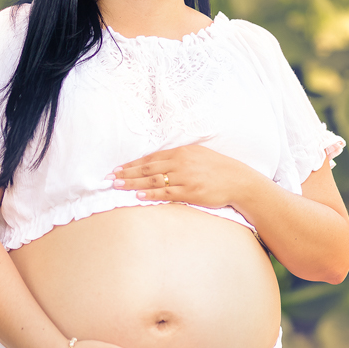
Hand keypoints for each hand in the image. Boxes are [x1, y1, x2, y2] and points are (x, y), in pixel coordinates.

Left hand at [110, 144, 263, 208]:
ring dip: (133, 183)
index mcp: (181, 152)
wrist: (238, 180)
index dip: (132, 164)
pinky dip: (151, 193)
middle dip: (127, 173)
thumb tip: (158, 163)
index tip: (117, 169)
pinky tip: (138, 195)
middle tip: (109, 178)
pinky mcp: (190, 191)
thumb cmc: (217, 169)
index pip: (150, 158)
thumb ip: (178, 158)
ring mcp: (185, 177)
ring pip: (153, 180)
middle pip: (147, 168)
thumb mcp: (197, 155)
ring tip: (118, 186)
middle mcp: (180, 162)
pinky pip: (166, 192)